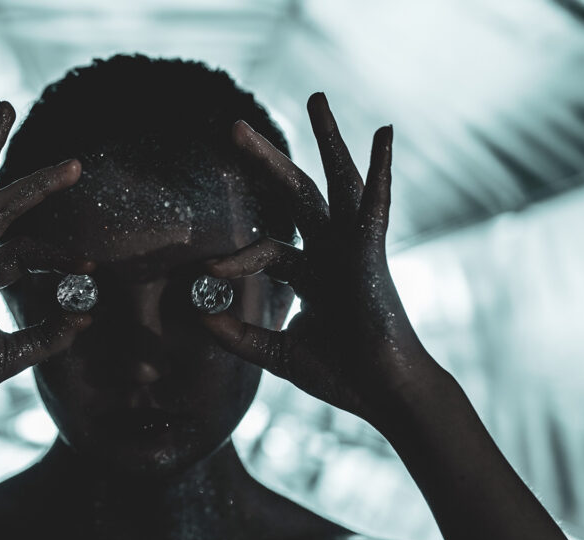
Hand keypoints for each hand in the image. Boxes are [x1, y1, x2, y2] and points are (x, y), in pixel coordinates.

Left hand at [200, 93, 448, 427]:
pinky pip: (374, 208)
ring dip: (327, 141)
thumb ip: (239, 335)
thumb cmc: (342, 376)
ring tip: (316, 98)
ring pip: (335, 184)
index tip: (205, 269)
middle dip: (265, 161)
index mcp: (312, 272)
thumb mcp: (277, 353)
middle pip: (295, 195)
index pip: (265, 249)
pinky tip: (384, 135)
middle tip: (233, 128)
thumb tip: (198, 317)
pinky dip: (380, 171)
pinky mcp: (371, 257)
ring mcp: (354, 250)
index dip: (233, 257)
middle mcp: (331, 252)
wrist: (385, 397)